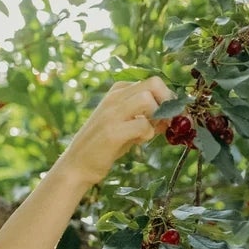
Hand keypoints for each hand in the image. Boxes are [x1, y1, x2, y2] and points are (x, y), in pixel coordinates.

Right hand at [60, 75, 174, 188]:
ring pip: (147, 98)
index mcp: (118, 92)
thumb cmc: (103, 147)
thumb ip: (144, 117)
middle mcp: (115, 98)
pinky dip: (148, 134)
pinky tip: (139, 142)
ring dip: (158, 116)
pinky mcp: (112, 132)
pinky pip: (142, 124)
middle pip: (154, 83)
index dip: (167, 98)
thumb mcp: (124, 125)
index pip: (152, 82)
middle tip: (169, 121)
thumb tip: (170, 117)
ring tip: (152, 132)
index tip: (170, 115)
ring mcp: (112, 113)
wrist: (77, 165)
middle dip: (168, 102)